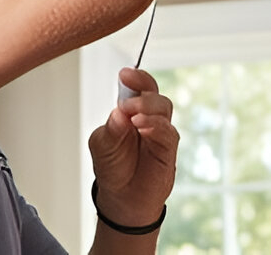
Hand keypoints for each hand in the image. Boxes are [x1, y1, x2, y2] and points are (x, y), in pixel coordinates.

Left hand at [87, 68, 178, 227]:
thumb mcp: (102, 145)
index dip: (134, 78)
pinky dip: (156, 126)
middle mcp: (148, 116)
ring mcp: (160, 131)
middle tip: (125, 103)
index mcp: (130, 110)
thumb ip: (110, 129)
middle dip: (142, 89)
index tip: (125, 74)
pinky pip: (168, 132)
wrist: (122, 197)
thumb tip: (119, 112)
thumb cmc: (113, 166)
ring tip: (133, 116)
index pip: (137, 86)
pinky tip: (143, 128)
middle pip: (153, 92)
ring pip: (163, 107)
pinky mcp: (168, 149)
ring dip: (148, 107)